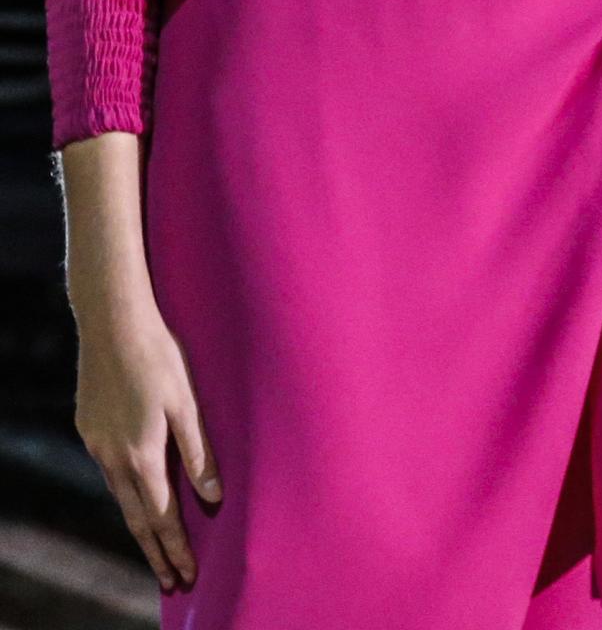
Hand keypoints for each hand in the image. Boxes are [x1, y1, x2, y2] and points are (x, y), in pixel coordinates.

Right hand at [73, 299, 222, 591]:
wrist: (112, 321)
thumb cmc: (158, 355)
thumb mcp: (186, 401)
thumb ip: (199, 451)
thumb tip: (212, 496)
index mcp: (141, 454)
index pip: (162, 516)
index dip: (175, 548)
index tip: (186, 575)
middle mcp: (113, 457)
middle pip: (136, 517)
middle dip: (155, 550)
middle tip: (170, 579)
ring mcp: (96, 442)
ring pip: (119, 495)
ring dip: (139, 522)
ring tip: (155, 546)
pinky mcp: (87, 426)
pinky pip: (108, 469)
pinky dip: (125, 490)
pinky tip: (135, 492)